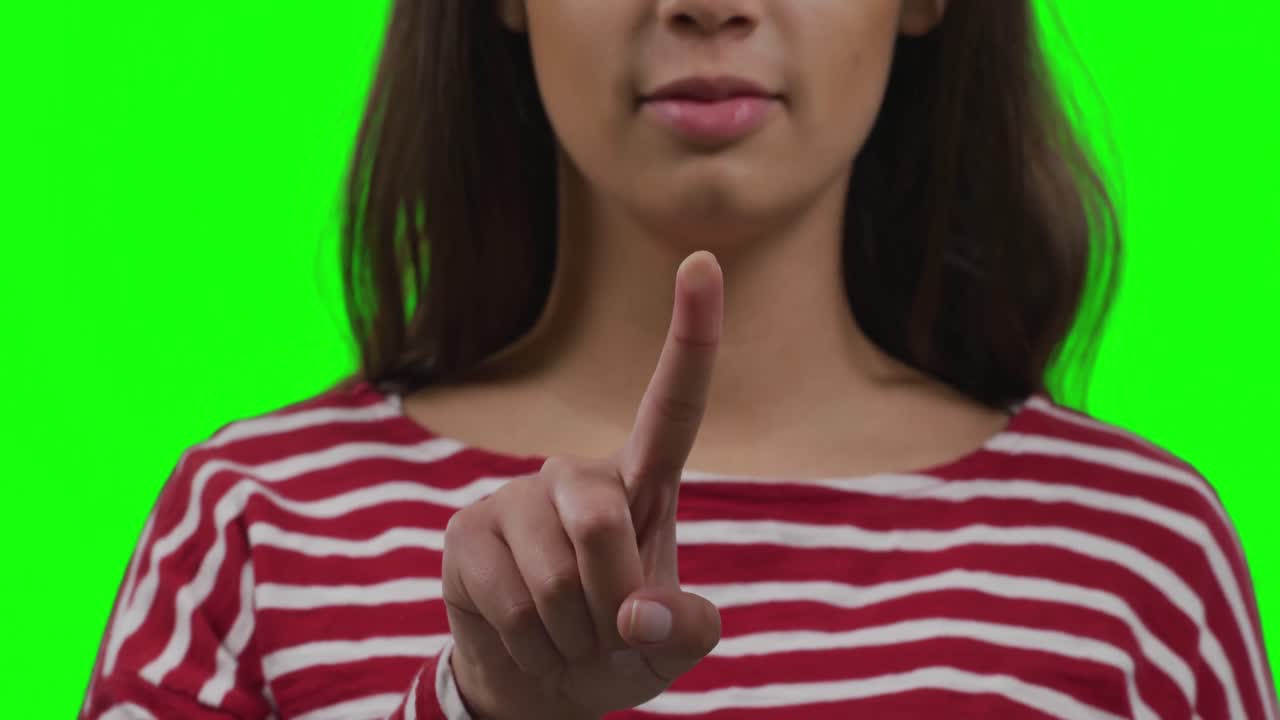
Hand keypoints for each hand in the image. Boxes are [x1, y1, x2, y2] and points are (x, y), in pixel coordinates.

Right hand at [440, 250, 724, 719]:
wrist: (541, 684)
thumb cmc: (619, 644)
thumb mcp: (672, 644)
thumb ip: (684, 629)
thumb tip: (635, 613)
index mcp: (641, 484)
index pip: (672, 405)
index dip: (692, 335)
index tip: (704, 260)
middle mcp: (577, 476)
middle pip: (602, 520)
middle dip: (612, 603)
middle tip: (606, 633)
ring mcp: (516, 498)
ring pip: (556, 577)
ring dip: (572, 637)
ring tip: (567, 637)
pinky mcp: (466, 530)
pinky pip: (510, 602)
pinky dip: (532, 647)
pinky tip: (526, 639)